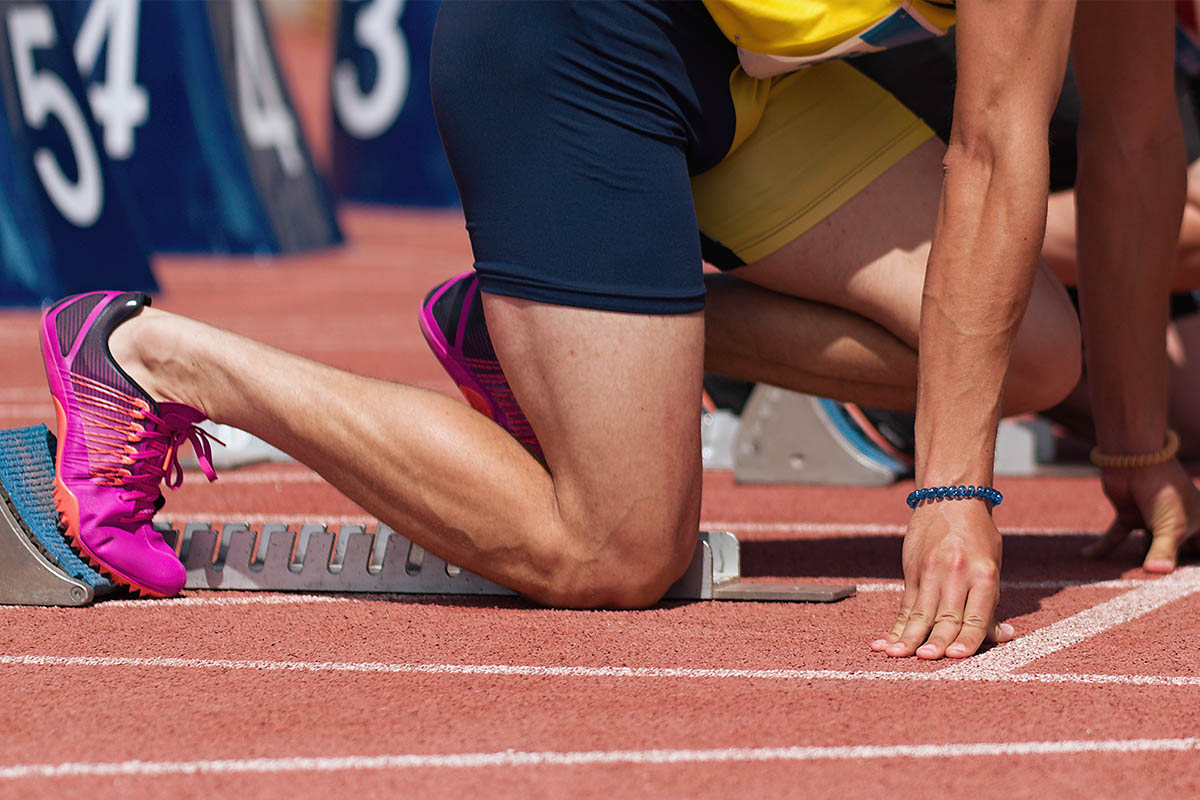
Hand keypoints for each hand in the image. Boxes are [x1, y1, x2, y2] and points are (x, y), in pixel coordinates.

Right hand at [871, 500, 1014, 658]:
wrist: (950, 499)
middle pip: (945, 615)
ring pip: (920, 611)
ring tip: (897, 654)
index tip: (956, 656)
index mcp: (983, 575)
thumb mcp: (992, 566)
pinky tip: (884, 640)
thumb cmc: (978, 536)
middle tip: (925, 659)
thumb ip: (990, 603)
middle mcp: (956, 573)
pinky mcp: (912, 571)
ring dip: (908, 636)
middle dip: (935, 640)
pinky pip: (905, 604)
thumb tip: (1000, 637)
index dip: (966, 638)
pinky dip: (896, 625)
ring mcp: (930, 571)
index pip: (975, 615)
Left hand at [1085, 459, 1199, 571]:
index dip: (1191, 564)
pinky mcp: (1128, 514)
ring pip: (1146, 546)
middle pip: (1173, 552)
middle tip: (1154, 584)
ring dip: (1139, 559)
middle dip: (1165, 563)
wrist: (1135, 460)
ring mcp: (1151, 519)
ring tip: (1133, 579)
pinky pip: (1115, 535)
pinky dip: (1101, 547)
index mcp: (1199, 523)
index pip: (1197, 551)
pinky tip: (1086, 556)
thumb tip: (1155, 573)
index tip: (1181, 578)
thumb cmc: (1164, 491)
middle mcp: (1177, 522)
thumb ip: (1164, 553)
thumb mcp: (1171, 527)